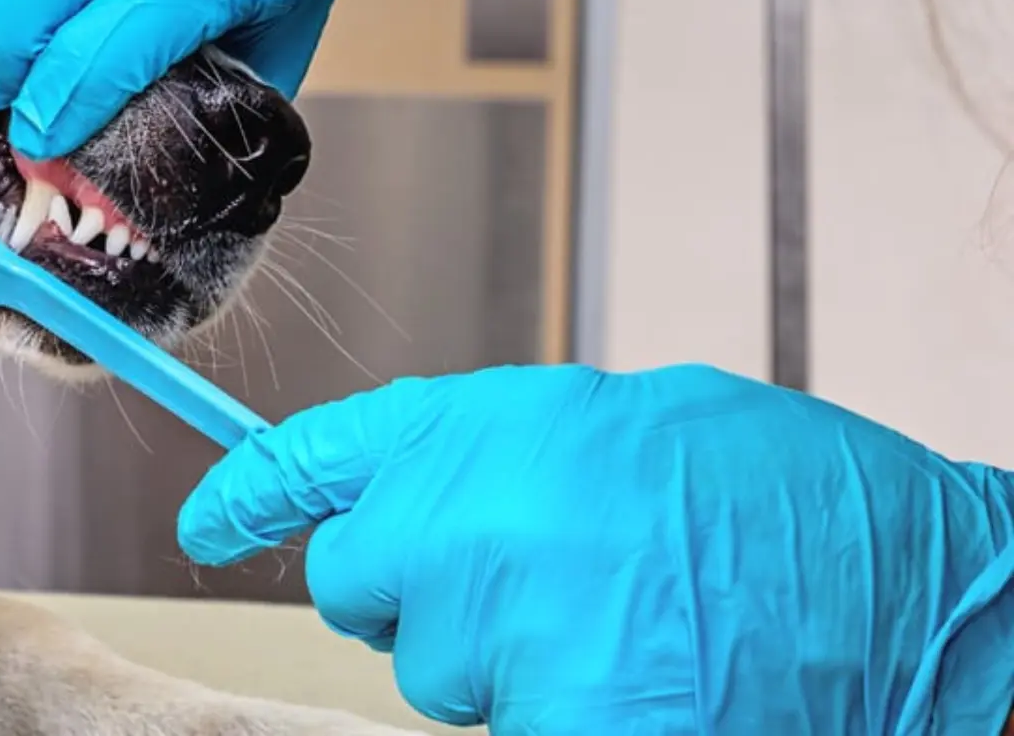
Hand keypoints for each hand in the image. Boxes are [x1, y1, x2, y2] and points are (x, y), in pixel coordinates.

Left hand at [177, 364, 1013, 733]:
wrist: (920, 580)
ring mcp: (502, 624)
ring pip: (435, 675)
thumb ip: (488, 459)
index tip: (205, 520)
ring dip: (506, 663)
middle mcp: (467, 514)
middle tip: (541, 585)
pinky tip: (645, 680)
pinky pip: (503, 725)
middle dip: (423, 595)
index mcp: (484, 420)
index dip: (250, 492)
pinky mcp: (555, 718)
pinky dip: (562, 710)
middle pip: (359, 584)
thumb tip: (407, 504)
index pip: (318, 456)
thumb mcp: (610, 427)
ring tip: (627, 626)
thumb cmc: (776, 496)